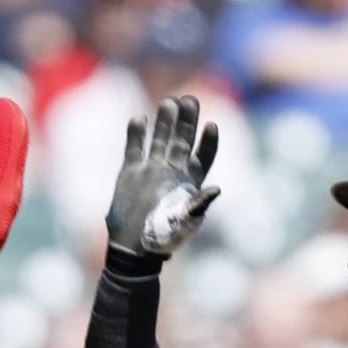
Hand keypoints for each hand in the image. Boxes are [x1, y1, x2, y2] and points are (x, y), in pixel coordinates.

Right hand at [106, 94, 219, 257]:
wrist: (134, 247)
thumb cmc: (164, 238)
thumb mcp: (185, 223)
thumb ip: (199, 205)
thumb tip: (216, 189)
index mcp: (190, 181)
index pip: (203, 155)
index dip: (208, 141)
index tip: (211, 125)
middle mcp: (173, 170)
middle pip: (183, 139)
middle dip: (187, 120)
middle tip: (190, 99)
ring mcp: (152, 168)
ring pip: (160, 138)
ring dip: (164, 121)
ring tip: (168, 102)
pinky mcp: (131, 171)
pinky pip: (135, 147)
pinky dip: (136, 133)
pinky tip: (139, 119)